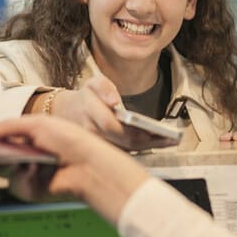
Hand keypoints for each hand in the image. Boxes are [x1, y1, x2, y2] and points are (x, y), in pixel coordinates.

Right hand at [0, 116, 150, 225]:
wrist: (89, 164)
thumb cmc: (68, 140)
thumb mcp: (37, 125)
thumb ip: (7, 126)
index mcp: (27, 138)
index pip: (0, 137)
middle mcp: (25, 156)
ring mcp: (27, 174)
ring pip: (1, 171)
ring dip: (12, 163)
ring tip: (28, 157)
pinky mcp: (31, 191)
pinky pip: (14, 184)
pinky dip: (24, 176)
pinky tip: (39, 170)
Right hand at [50, 76, 175, 151]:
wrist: (65, 114)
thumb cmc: (85, 98)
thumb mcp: (92, 83)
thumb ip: (103, 87)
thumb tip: (114, 100)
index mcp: (89, 112)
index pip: (111, 125)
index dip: (132, 129)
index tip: (152, 130)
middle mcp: (91, 133)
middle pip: (123, 142)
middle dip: (148, 141)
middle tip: (171, 138)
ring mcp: (96, 146)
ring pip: (125, 150)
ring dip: (148, 146)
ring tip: (170, 141)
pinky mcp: (103, 153)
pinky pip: (124, 153)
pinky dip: (142, 148)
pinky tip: (158, 143)